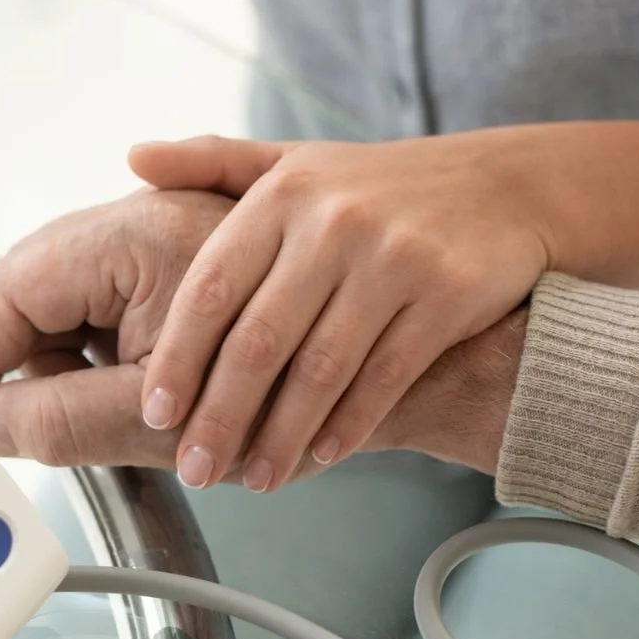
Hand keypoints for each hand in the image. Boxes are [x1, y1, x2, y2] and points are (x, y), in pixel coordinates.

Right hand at [0, 190, 286, 477]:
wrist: (405, 372)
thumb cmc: (302, 397)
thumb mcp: (160, 425)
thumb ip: (60, 421)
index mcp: (143, 235)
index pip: (17, 283)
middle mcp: (153, 214)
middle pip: (40, 283)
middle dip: (20, 358)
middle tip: (16, 424)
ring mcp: (171, 232)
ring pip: (74, 293)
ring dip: (61, 358)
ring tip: (93, 417)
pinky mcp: (189, 257)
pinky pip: (114, 296)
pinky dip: (102, 348)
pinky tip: (127, 396)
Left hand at [128, 133, 551, 491]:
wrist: (504, 186)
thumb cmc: (376, 186)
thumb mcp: (293, 162)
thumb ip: (211, 162)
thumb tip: (134, 160)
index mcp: (283, 193)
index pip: (213, 288)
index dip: (178, 357)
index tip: (156, 412)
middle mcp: (334, 222)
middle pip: (260, 340)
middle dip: (220, 415)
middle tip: (195, 468)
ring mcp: (394, 258)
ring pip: (321, 368)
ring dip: (282, 435)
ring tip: (253, 478)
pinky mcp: (447, 293)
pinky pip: (385, 376)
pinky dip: (349, 423)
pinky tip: (320, 456)